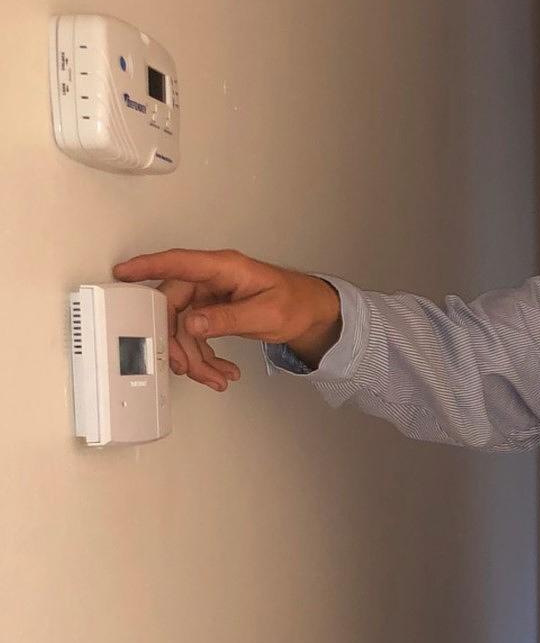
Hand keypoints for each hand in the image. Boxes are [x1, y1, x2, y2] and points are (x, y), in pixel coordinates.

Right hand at [111, 249, 342, 389]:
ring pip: (186, 327)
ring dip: (195, 357)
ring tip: (215, 378)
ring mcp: (212, 296)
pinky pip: (198, 335)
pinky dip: (206, 357)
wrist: (312, 312)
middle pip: (176, 306)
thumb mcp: (266, 313)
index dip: (147, 267)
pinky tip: (220, 371)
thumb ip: (227, 318)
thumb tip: (193, 324)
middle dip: (179, 341)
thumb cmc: (296, 302)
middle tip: (187, 367)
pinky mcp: (215, 312)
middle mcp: (213, 279)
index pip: (178, 263)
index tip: (123, 273)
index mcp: (224, 268)